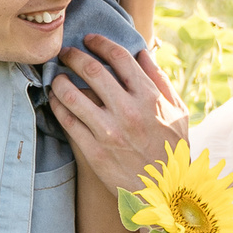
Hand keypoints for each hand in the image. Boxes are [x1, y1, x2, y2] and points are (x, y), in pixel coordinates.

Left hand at [50, 35, 190, 189]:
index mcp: (150, 98)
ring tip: (56, 76)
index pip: (120, 58)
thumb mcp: (178, 112)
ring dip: (60, 80)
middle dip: (74, 56)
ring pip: (73, 94)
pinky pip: (68, 121)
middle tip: (65, 52)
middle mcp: (129, 111)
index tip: (90, 39)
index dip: (101, 43)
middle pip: (92, 70)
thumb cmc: (173, 150)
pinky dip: (58, 106)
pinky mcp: (94, 151)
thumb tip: (143, 52)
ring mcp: (109, 132)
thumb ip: (160, 80)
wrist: (166, 193)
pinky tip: (55, 100)